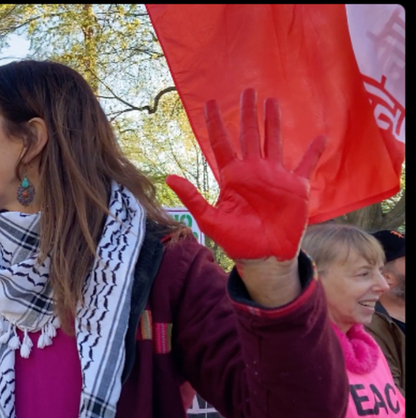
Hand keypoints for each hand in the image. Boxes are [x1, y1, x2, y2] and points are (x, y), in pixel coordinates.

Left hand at [166, 89, 324, 261]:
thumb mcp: (210, 219)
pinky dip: (314, 151)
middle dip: (247, 113)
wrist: (263, 256)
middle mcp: (254, 171)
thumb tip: (168, 178)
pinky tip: (321, 136)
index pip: (221, 142)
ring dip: (274, 121)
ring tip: (272, 100)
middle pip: (249, 134)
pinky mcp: (295, 187)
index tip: (210, 103)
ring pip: (274, 140)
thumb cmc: (236, 240)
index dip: (216, 123)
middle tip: (247, 90)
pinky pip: (306, 165)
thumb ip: (192, 197)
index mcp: (233, 176)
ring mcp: (276, 176)